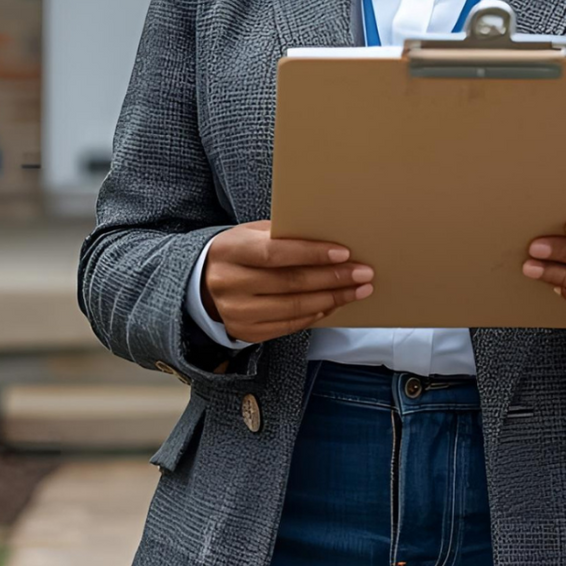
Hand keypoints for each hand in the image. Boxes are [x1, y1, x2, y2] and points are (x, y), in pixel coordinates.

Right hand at [201, 221, 374, 343]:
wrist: (202, 283)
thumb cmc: (238, 251)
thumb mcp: (250, 234)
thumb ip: (281, 235)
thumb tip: (327, 237)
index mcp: (230, 251)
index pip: (275, 254)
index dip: (311, 254)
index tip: (344, 253)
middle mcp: (229, 283)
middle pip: (289, 283)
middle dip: (332, 278)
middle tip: (363, 274)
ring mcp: (235, 311)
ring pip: (292, 307)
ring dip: (331, 299)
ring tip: (357, 291)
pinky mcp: (244, 332)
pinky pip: (288, 325)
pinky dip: (314, 315)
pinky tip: (332, 304)